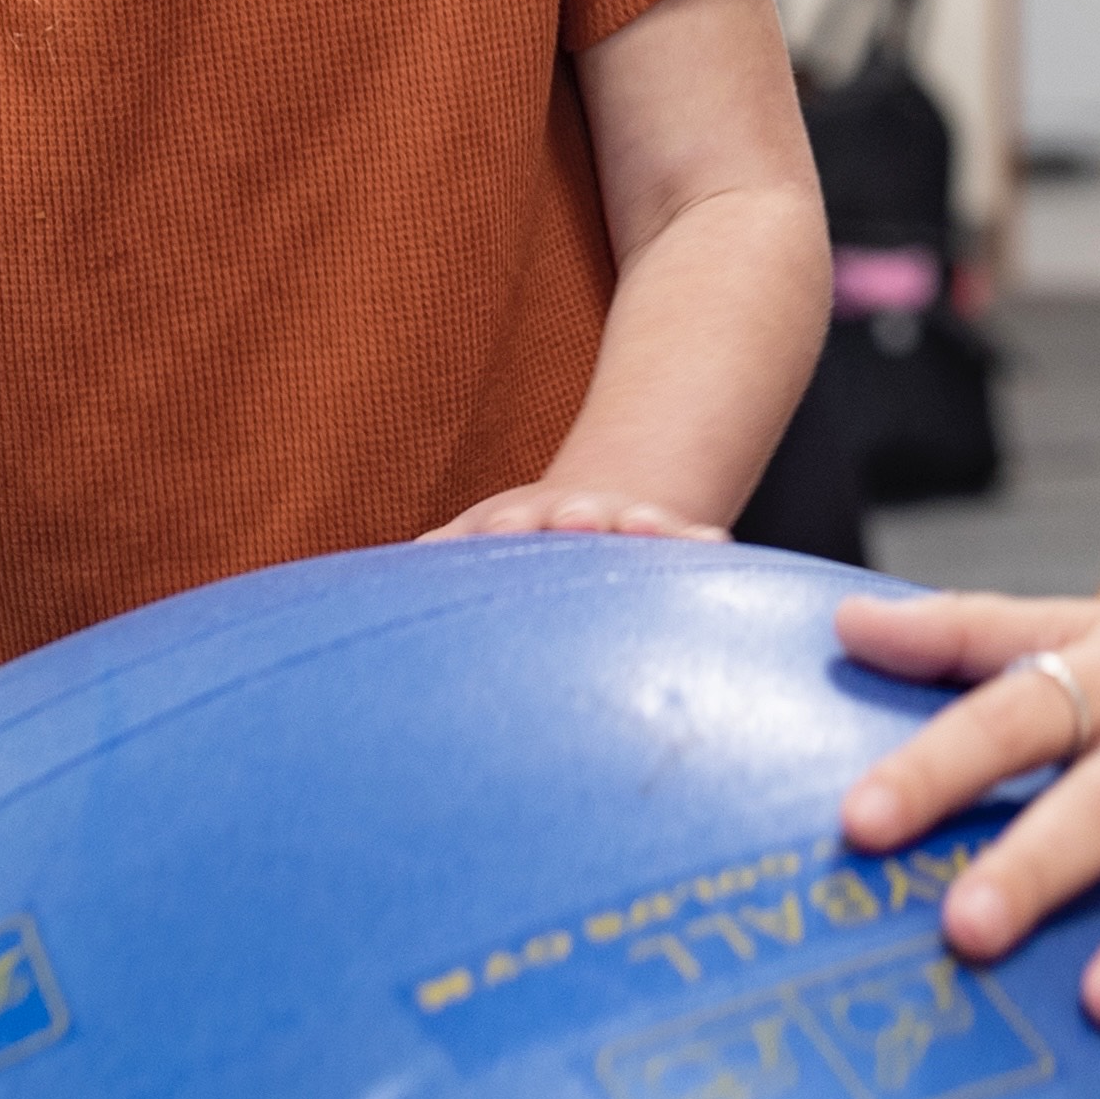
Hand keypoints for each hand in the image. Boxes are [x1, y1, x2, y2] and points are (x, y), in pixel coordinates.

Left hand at [419, 484, 729, 541]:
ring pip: (635, 524)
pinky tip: (712, 546)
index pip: (508, 525)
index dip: (507, 529)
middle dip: (574, 518)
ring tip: (643, 524)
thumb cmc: (518, 546)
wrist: (584, 516)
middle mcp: (573, 520)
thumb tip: (387, 582)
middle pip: (574, 516)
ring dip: (637, 525)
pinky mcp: (667, 542)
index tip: (503, 530)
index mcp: (519, 525)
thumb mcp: (479, 546)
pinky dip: (696, 544)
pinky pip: (688, 544)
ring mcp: (623, 527)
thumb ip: (447, 560)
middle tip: (574, 518)